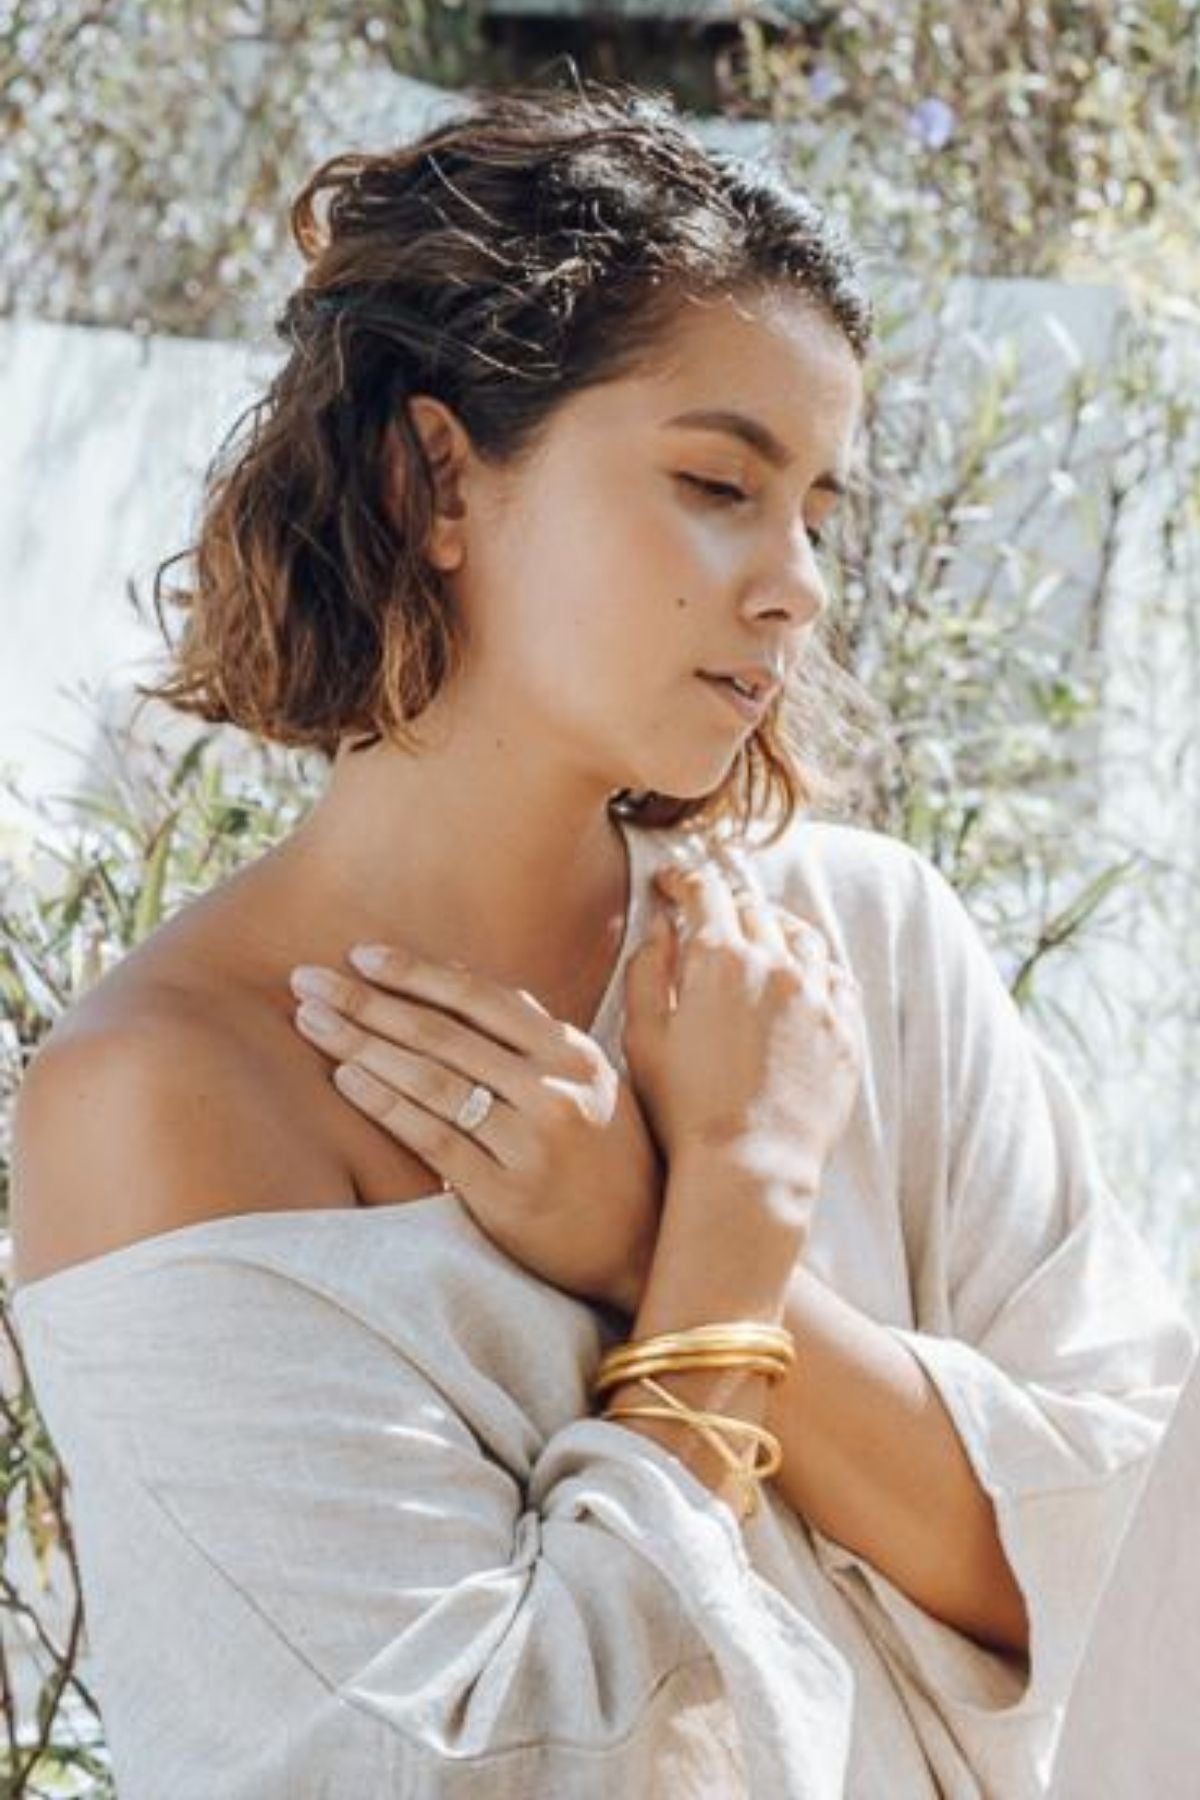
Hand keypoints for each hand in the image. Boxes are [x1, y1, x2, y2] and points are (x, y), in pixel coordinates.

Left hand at [289, 946, 664, 1312]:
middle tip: (306, 978)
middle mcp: (554, 1088)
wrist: (643, 1246)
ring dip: (363, 1044)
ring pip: (432, 1079)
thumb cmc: (608, 1158)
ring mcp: (531, 1141)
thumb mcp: (590, 1082)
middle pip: (443, 1032)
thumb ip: (531, 1034)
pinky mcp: (507, 1194)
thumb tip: (457, 979)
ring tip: (311, 1021)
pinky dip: (387, 1104)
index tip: (359, 955)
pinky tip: (346, 1080)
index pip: (480, 997)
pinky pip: (434, 1139)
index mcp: (572, 1051)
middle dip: (367, 1001)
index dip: (415, 972)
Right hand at [620, 847, 865, 1231]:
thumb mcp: (643, 1037)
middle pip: (754, 909)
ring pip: (802, 937)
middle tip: (708, 918)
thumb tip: (662, 928)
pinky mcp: (845, 1031)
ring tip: (759, 942)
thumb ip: (646, 971)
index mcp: (720, 960)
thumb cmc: (683, 1109)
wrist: (751, 1167)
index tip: (670, 884)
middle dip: (725, 906)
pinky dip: (814, 967)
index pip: (705, 891)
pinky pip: (837, 977)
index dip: (683, 879)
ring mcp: (818, 997)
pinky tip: (800, 981)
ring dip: (775, 929)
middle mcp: (777, 966)